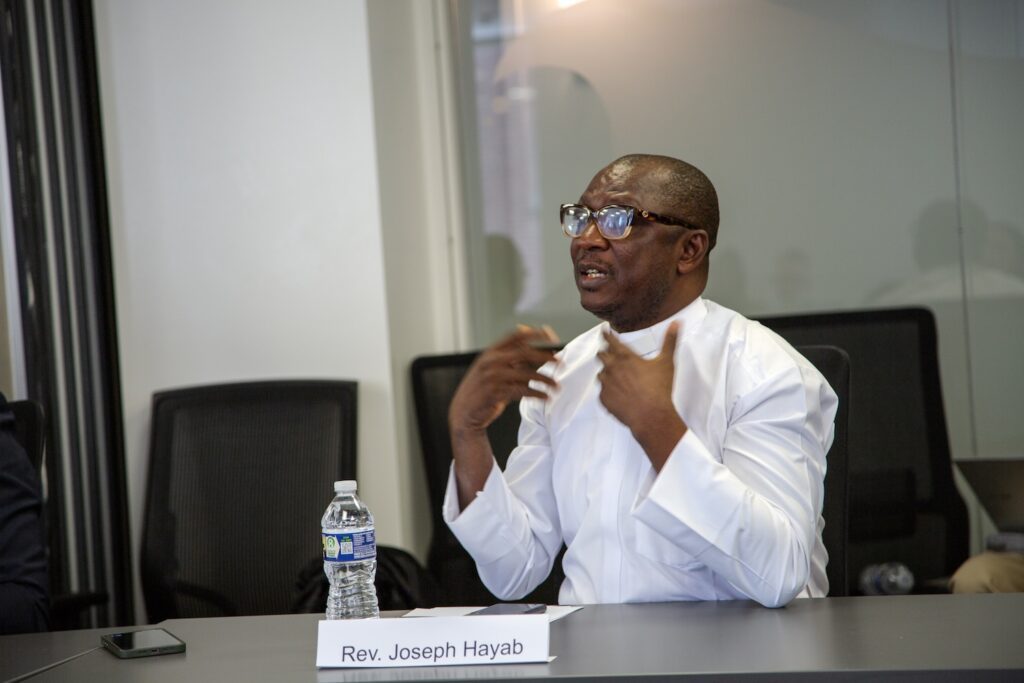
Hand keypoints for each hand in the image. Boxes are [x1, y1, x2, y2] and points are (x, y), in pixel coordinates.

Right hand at [448, 325, 559, 435]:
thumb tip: (537, 350)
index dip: (534, 334)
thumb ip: (510, 360)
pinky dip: (536, 394)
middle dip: (545, 356)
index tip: (550, 335)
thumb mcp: (492, 370)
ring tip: (556, 386)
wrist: (463, 412)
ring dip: (544, 380)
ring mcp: (492, 377)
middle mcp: (491, 361)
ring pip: (526, 374)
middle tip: (559, 362)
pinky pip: (521, 391)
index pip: (515, 336)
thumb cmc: (482, 391)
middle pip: (524, 353)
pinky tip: (545, 397)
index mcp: (490, 352)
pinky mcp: (496, 393)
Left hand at [597, 321, 685, 469]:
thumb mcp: (666, 362)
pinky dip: (608, 391)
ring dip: (606, 372)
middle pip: (601, 355)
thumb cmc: (659, 389)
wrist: (651, 416)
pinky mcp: (604, 400)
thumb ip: (670, 341)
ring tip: (615, 376)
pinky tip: (617, 393)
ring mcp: (606, 385)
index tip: (603, 330)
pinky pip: (602, 392)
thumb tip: (676, 323)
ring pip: (600, 374)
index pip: (611, 341)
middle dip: (604, 352)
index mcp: (625, 358)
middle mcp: (612, 369)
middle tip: (609, 352)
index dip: (606, 334)